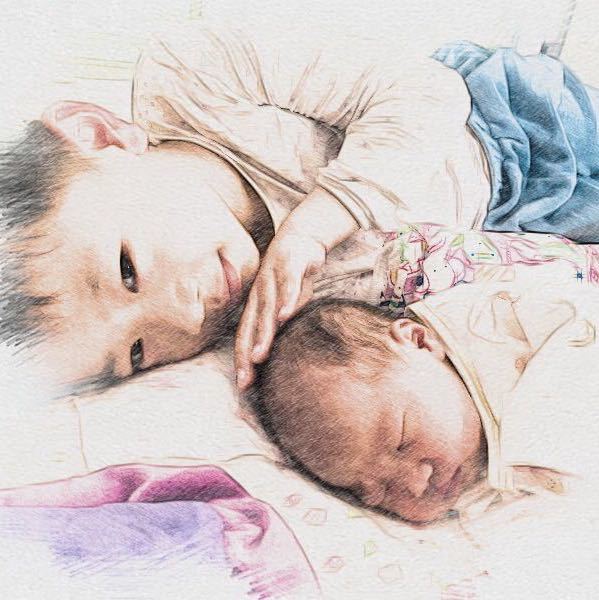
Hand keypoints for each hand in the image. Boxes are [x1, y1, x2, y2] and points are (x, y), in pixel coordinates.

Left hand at [235, 226, 325, 388]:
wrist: (299, 237)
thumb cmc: (290, 277)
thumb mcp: (285, 304)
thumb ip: (282, 325)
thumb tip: (282, 353)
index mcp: (256, 305)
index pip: (245, 336)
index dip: (243, 360)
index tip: (243, 385)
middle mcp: (259, 294)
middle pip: (251, 327)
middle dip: (247, 354)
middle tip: (246, 378)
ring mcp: (272, 279)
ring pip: (266, 309)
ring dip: (262, 333)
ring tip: (260, 355)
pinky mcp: (289, 266)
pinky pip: (288, 285)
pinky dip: (286, 300)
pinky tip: (285, 315)